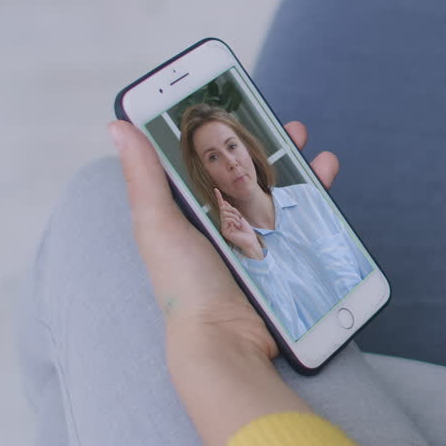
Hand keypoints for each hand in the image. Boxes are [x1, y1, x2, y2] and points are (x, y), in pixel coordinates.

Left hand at [110, 119, 339, 364]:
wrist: (226, 341)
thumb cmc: (185, 288)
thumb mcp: (158, 226)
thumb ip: (145, 176)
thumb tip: (120, 125)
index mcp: (191, 213)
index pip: (206, 161)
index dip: (223, 131)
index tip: (237, 104)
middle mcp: (226, 224)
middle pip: (252, 173)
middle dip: (272, 146)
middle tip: (288, 126)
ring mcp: (260, 241)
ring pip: (284, 193)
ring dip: (302, 168)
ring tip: (315, 152)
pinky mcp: (289, 257)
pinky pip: (307, 221)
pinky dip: (319, 198)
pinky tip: (325, 182)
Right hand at [215, 187, 261, 258]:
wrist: (251, 241)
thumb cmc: (247, 231)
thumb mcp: (240, 218)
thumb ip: (232, 211)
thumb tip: (225, 203)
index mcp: (227, 219)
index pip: (222, 207)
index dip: (219, 198)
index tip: (216, 189)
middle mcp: (223, 223)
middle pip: (224, 209)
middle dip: (234, 210)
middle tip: (240, 217)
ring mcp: (223, 227)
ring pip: (225, 213)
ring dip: (235, 216)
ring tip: (239, 223)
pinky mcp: (224, 231)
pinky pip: (227, 219)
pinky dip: (234, 220)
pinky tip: (237, 226)